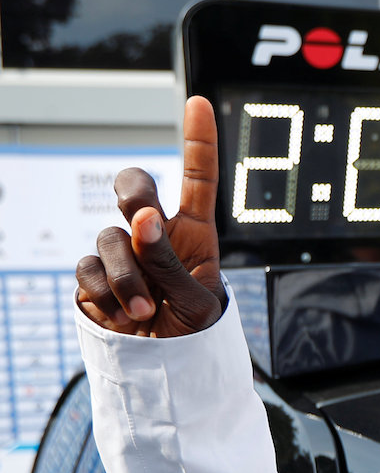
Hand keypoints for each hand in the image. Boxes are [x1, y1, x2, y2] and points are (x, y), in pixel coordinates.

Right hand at [76, 96, 225, 336]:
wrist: (165, 370)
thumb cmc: (194, 333)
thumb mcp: (197, 301)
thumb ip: (171, 261)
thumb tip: (143, 219)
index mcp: (194, 234)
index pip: (197, 180)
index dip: (198, 141)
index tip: (199, 103)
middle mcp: (155, 236)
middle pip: (136, 188)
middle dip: (134, 192)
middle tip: (141, 214)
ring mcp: (122, 255)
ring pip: (109, 238)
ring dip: (127, 276)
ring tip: (145, 311)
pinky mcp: (92, 278)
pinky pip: (87, 271)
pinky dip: (104, 293)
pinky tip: (123, 316)